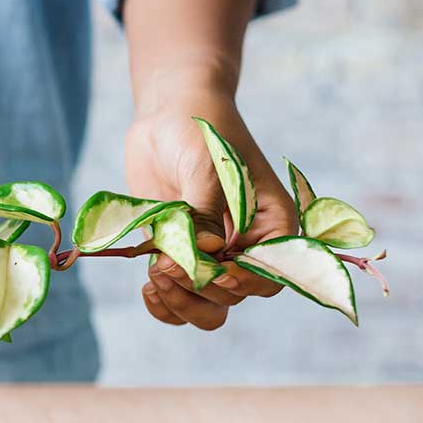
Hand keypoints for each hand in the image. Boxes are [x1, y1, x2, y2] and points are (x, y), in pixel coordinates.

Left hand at [124, 90, 298, 329]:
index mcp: (273, 226)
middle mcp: (246, 247)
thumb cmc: (200, 132)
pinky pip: (177, 298)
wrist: (168, 116)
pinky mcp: (178, 255)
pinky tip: (149, 288)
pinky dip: (164, 305)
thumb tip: (201, 257)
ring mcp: (210, 255)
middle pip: (235, 296)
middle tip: (168, 265)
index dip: (246, 282)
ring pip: (207, 306)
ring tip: (156, 275)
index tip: (217, 272)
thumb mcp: (207, 169)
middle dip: (202, 289)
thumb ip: (205, 214)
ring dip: (182, 302)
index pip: (272, 275)